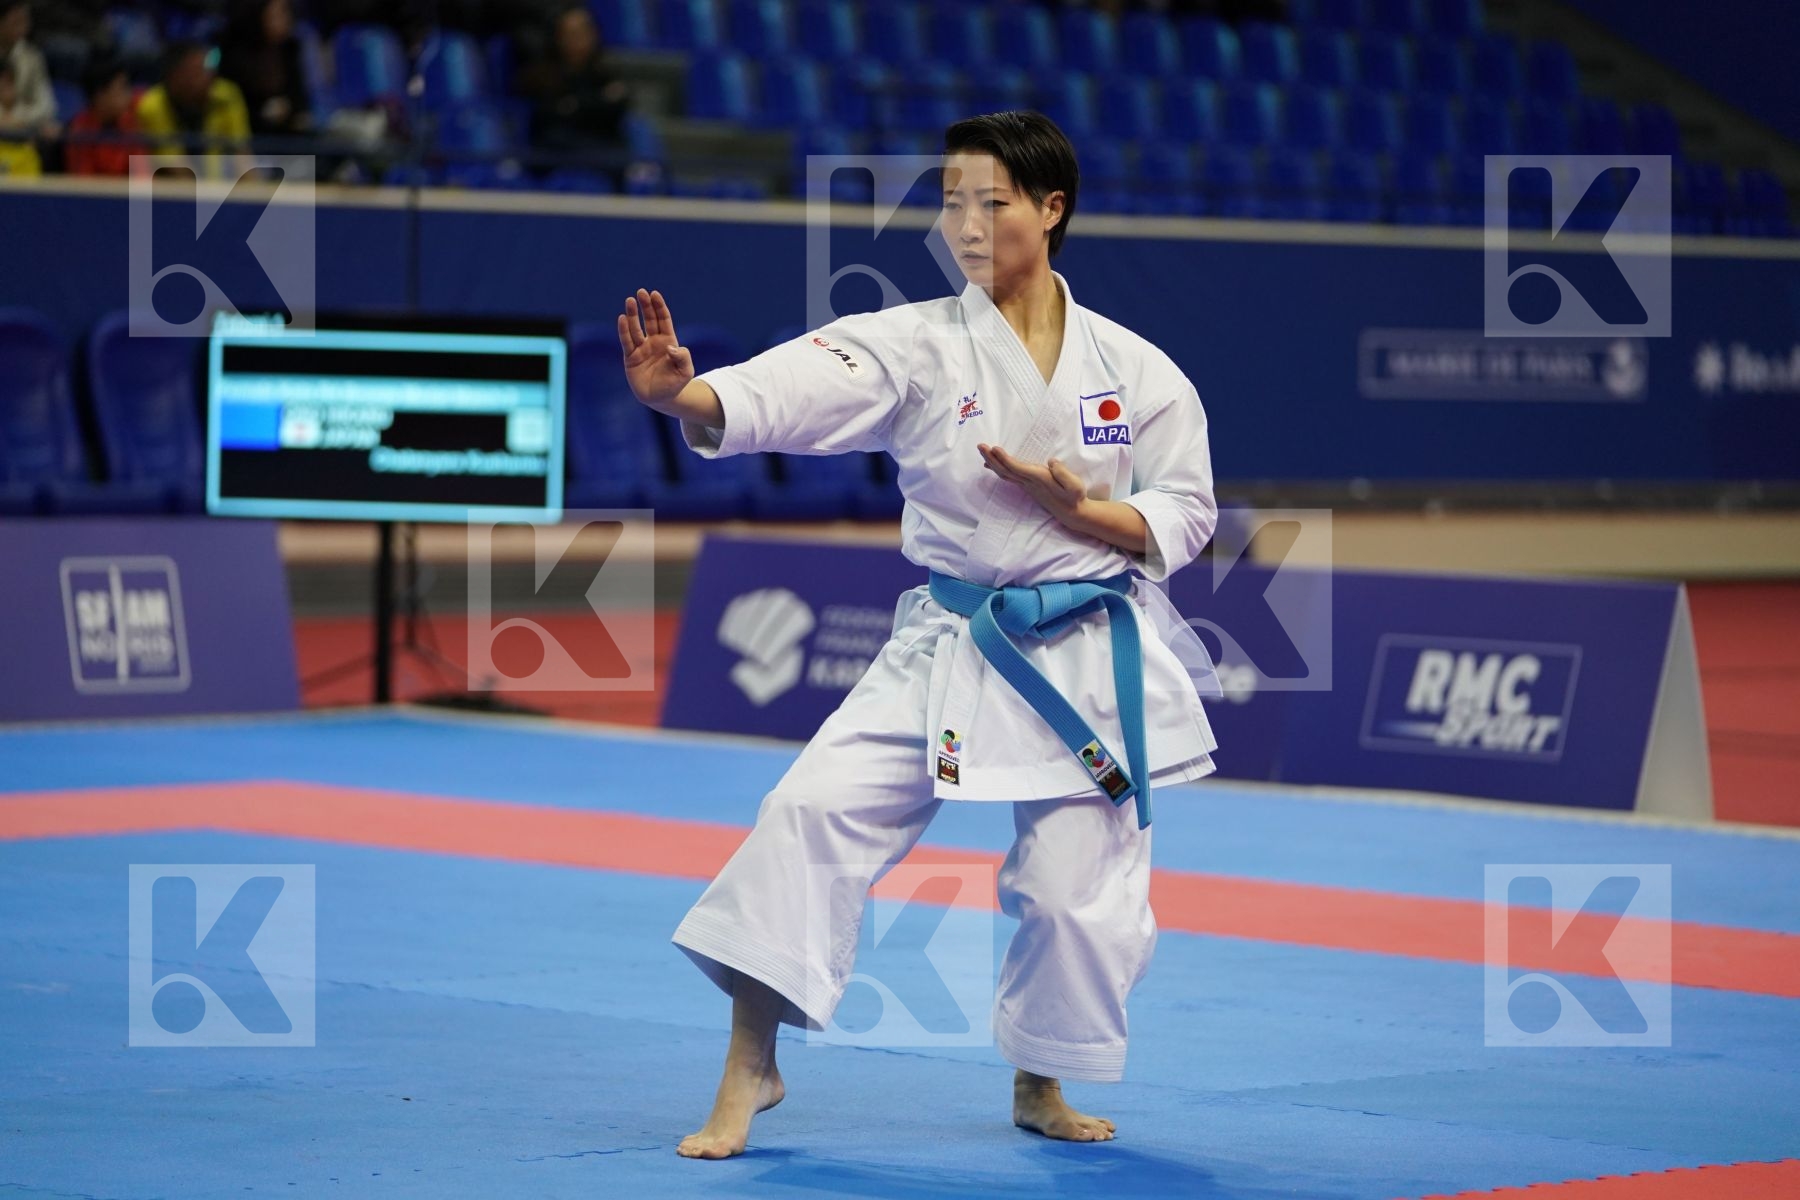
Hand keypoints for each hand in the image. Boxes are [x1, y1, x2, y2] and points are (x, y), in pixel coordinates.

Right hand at [617, 287, 693, 408]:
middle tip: (640, 292)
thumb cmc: (675, 384)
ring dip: (632, 314)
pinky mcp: (630, 357)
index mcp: (668, 342)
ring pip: (635, 328)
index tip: (654, 294)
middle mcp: (654, 342)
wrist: (661, 399)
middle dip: (645, 306)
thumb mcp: (686, 372)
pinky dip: (624, 330)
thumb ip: (683, 357)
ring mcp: (641, 349)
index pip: (663, 320)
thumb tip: (670, 346)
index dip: (659, 307)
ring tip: (629, 301)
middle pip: (649, 319)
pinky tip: (622, 319)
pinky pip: (626, 342)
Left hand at [978, 443, 1088, 525]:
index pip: (1018, 468)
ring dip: (992, 462)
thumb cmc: (1075, 497)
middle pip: (1006, 470)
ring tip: (982, 451)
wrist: (1072, 513)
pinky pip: (1008, 477)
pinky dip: (998, 468)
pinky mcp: (1027, 487)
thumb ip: (1063, 474)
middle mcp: (1029, 482)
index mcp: (1040, 479)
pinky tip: (990, 464)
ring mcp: (1027, 486)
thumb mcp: (1075, 485)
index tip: (994, 448)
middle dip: (992, 458)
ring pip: (1005, 474)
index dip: (1005, 459)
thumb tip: (1052, 462)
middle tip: (980, 446)